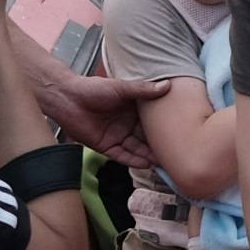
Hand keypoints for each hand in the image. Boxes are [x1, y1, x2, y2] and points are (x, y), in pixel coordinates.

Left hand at [32, 65, 170, 164]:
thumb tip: (168, 86)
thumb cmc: (93, 88)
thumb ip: (144, 90)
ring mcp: (118, 136)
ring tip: (166, 161)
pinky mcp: (106, 146)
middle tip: (180, 152)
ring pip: (137, 149)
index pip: (154, 121)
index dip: (167, 127)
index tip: (183, 132)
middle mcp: (128, 125)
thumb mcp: (122, 87)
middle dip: (161, 145)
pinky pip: (122, 156)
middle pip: (148, 138)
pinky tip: (146, 164)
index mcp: (134, 110)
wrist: (66, 97)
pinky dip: (134, 160)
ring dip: (150, 155)